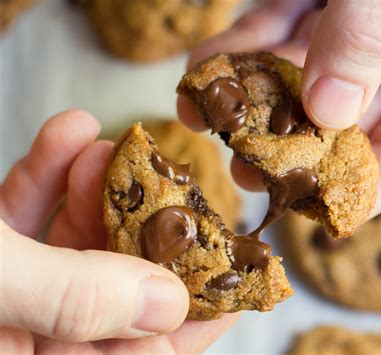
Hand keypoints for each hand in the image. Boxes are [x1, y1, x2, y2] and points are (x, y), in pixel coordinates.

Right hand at [0, 111, 237, 353]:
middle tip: (169, 184)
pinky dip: (52, 170)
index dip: (194, 313)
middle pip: (117, 286)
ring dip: (99, 187)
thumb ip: (76, 296)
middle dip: (144, 225)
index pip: (141, 352)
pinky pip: (32, 211)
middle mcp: (32, 331)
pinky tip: (70, 130)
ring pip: (77, 240)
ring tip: (112, 148)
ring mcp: (15, 286)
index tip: (234, 266)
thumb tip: (168, 301)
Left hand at [177, 0, 380, 213]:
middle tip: (254, 170)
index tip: (331, 203)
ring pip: (307, 70)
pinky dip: (243, 50)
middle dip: (301, 140)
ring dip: (256, 100)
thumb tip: (330, 109)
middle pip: (360, 105)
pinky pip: (278, 28)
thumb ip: (372, 26)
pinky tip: (205, 74)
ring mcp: (359, 8)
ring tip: (210, 125)